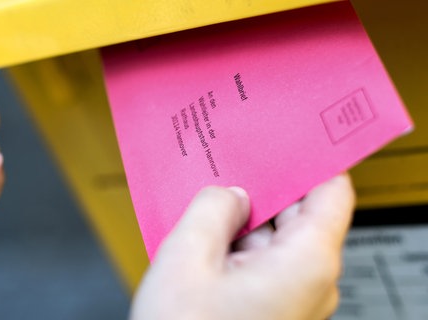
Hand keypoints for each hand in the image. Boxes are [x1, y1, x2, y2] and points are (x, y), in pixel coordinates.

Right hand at [130, 174, 354, 319]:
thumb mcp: (186, 256)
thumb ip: (212, 208)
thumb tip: (231, 192)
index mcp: (307, 264)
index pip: (332, 191)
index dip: (312, 158)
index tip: (292, 134)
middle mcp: (312, 281)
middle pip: (302, 211)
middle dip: (267, 185)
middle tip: (234, 159)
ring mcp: (294, 298)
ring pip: (278, 237)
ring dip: (248, 216)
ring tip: (212, 195)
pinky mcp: (274, 308)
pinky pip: (264, 261)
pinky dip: (241, 243)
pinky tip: (210, 232)